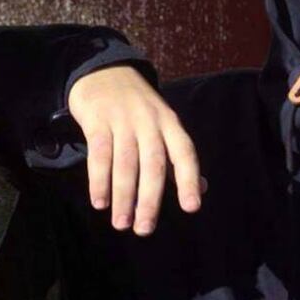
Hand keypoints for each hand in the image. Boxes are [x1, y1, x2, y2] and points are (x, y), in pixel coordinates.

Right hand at [68, 65, 203, 235]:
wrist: (103, 70)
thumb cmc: (137, 107)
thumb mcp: (162, 124)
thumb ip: (177, 157)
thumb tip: (202, 189)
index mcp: (169, 122)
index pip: (184, 152)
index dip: (189, 179)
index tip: (192, 208)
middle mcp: (149, 121)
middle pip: (153, 163)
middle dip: (150, 199)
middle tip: (144, 229)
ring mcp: (123, 119)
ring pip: (126, 162)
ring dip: (123, 196)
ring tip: (121, 224)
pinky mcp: (97, 120)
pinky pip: (99, 154)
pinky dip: (99, 180)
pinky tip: (99, 202)